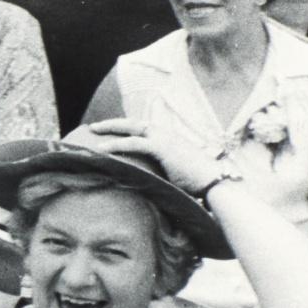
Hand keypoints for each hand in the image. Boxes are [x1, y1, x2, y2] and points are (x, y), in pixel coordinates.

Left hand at [75, 118, 223, 197]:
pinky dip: (116, 144)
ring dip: (111, 129)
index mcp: (170, 139)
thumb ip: (162, 172)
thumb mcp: (176, 174)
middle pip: (135, 123)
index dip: (128, 128)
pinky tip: (101, 149)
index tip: (112, 129)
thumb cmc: (198, 184)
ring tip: (93, 131)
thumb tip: (147, 182)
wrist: (214, 182)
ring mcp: (165, 138)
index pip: (145, 128)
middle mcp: (167, 134)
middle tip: (95, 127)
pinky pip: (134, 143)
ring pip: (132, 128)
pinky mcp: (163, 147)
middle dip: (114, 123)